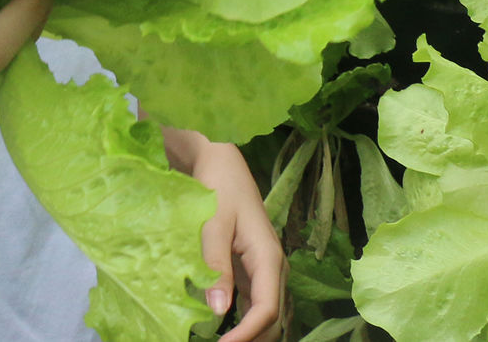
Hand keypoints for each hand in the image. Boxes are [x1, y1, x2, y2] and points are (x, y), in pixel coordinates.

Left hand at [178, 135, 283, 341]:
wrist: (220, 163)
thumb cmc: (218, 189)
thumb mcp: (213, 225)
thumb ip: (215, 265)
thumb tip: (219, 309)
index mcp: (269, 258)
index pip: (267, 309)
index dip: (248, 334)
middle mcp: (273, 269)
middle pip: (272, 319)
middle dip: (252, 339)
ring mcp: (264, 270)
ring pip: (266, 315)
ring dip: (250, 333)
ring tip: (222, 340)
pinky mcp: (252, 269)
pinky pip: (254, 304)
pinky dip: (243, 321)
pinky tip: (223, 329)